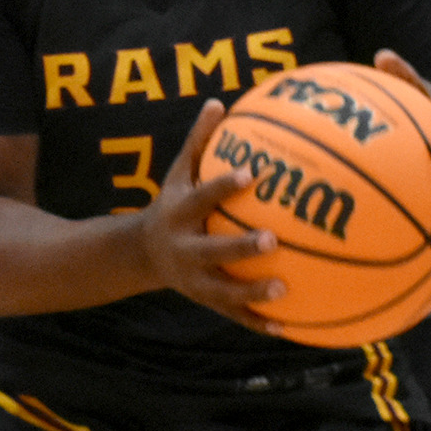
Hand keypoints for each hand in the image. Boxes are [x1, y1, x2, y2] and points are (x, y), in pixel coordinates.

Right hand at [138, 99, 284, 333]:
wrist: (143, 253)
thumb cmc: (173, 203)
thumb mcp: (178, 173)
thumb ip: (197, 141)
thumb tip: (219, 103)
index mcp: (179, 213)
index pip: (202, 196)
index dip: (223, 185)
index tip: (250, 173)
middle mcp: (185, 247)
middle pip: (212, 249)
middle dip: (240, 247)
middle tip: (273, 239)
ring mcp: (194, 278)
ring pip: (223, 289)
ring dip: (252, 292)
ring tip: (284, 288)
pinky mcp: (206, 300)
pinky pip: (233, 314)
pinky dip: (258, 322)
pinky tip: (287, 327)